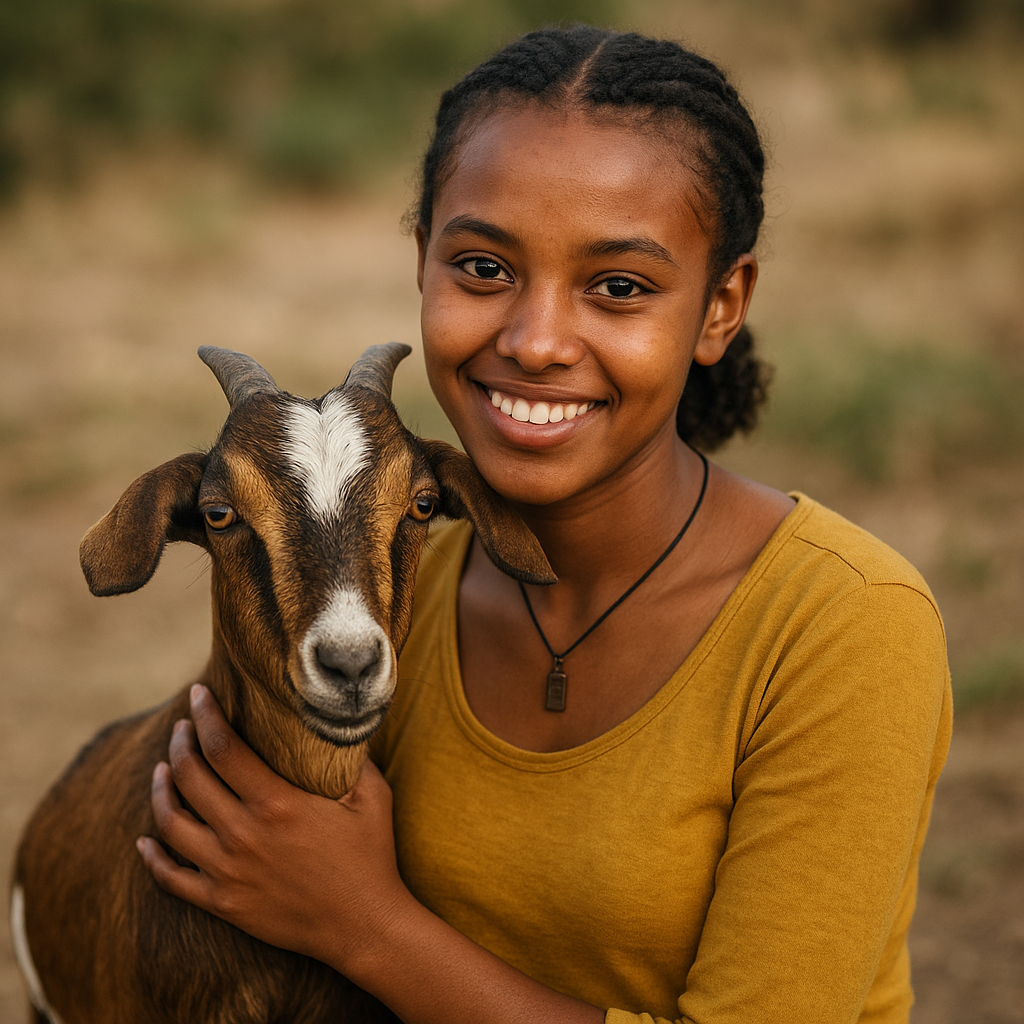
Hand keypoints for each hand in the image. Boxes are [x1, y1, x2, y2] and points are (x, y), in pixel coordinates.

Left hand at [136, 684, 407, 970]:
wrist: (364, 925)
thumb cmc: (371, 855)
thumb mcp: (372, 795)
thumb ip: (351, 757)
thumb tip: (335, 721)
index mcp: (278, 803)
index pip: (224, 747)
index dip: (205, 716)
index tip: (198, 694)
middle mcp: (245, 834)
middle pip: (191, 777)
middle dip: (181, 743)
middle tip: (183, 727)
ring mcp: (228, 871)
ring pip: (171, 823)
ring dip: (161, 789)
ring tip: (164, 769)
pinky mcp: (223, 903)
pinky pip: (171, 878)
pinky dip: (152, 856)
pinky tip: (145, 840)